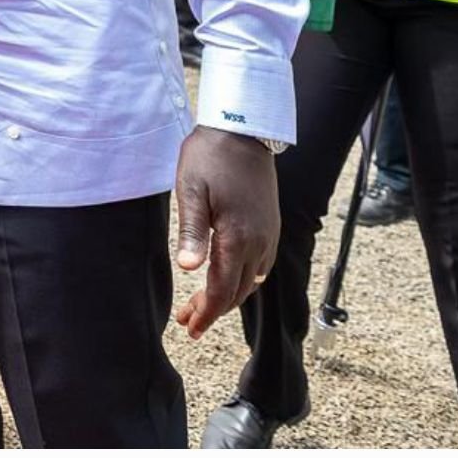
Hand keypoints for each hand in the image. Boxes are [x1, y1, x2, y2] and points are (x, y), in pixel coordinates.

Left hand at [169, 125, 280, 338]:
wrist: (243, 129)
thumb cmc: (211, 157)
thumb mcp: (191, 191)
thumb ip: (191, 231)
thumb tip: (187, 269)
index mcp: (237, 237)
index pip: (222, 290)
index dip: (205, 314)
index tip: (190, 329)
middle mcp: (259, 241)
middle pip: (237, 292)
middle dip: (213, 311)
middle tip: (188, 321)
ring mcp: (268, 234)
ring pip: (250, 282)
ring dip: (227, 297)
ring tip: (202, 304)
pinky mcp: (270, 226)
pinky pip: (259, 266)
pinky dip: (242, 280)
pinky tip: (226, 277)